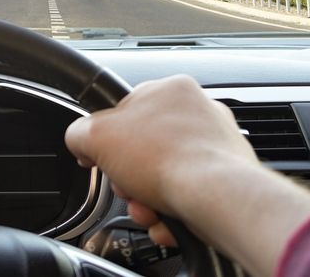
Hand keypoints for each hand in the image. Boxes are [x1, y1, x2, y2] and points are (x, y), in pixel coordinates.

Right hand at [64, 75, 256, 243]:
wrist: (217, 198)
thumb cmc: (166, 159)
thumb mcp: (95, 136)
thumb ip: (78, 133)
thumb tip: (80, 141)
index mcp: (171, 88)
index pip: (127, 109)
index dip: (108, 138)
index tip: (102, 157)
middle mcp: (200, 111)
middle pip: (146, 147)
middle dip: (130, 176)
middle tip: (126, 188)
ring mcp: (218, 143)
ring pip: (166, 173)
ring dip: (148, 197)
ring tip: (148, 210)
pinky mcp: (230, 176)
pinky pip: (190, 192)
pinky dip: (174, 210)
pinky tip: (166, 220)